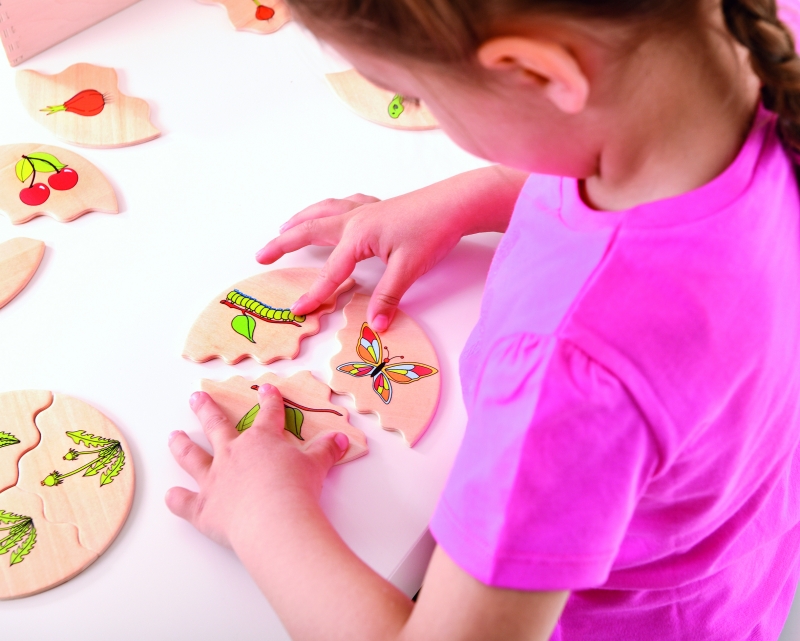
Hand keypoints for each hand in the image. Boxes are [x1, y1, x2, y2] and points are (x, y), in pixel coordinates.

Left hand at [165, 385, 347, 548]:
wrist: (274, 521)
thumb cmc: (297, 490)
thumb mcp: (317, 466)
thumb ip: (325, 451)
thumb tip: (339, 439)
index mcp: (262, 441)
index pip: (268, 414)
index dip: (269, 400)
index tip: (266, 389)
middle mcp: (233, 455)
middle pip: (217, 426)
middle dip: (206, 410)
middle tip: (196, 397)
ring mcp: (214, 481)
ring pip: (192, 458)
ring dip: (182, 446)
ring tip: (174, 436)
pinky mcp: (204, 509)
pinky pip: (184, 502)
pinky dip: (177, 499)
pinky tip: (172, 495)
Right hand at [256, 167, 527, 331]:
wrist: (456, 201)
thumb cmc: (434, 230)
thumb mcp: (410, 268)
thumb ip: (388, 296)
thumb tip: (376, 325)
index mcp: (359, 235)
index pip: (331, 271)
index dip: (314, 293)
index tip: (296, 309)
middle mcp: (356, 218)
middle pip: (310, 229)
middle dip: (283, 243)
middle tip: (260, 255)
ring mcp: (365, 209)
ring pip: (323, 212)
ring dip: (300, 220)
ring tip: (283, 228)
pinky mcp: (378, 206)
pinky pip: (343, 204)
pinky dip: (328, 208)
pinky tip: (330, 211)